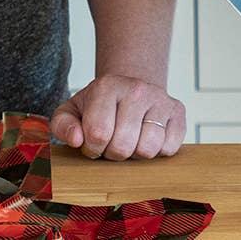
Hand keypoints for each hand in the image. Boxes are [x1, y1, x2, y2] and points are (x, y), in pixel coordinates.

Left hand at [50, 75, 185, 159]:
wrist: (130, 88)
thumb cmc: (99, 106)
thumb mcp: (73, 110)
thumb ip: (63, 124)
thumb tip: (76, 140)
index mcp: (107, 86)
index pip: (98, 134)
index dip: (92, 148)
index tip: (93, 141)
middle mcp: (136, 88)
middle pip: (123, 146)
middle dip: (113, 154)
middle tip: (112, 142)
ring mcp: (160, 98)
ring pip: (148, 149)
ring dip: (136, 155)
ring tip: (130, 141)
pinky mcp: (178, 111)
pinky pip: (169, 148)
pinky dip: (158, 152)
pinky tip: (147, 138)